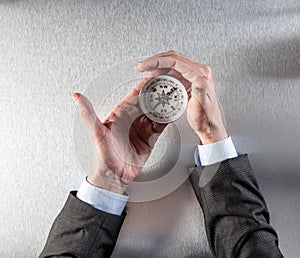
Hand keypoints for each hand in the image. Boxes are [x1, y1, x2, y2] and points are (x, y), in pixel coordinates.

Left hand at [73, 78, 165, 193]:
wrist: (113, 175)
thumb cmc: (102, 155)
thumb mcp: (95, 133)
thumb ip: (88, 114)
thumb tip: (77, 97)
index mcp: (120, 114)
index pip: (134, 96)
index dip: (144, 87)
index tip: (153, 79)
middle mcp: (132, 119)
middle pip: (148, 102)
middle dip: (158, 94)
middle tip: (169, 87)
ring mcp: (142, 128)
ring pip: (156, 113)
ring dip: (164, 106)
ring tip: (174, 98)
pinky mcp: (149, 138)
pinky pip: (160, 126)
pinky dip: (167, 120)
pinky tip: (173, 115)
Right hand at [135, 50, 227, 143]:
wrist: (209, 126)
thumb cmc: (206, 118)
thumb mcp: (201, 105)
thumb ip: (200, 90)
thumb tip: (198, 79)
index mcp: (201, 75)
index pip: (176, 61)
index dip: (158, 61)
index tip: (146, 65)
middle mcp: (199, 72)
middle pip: (173, 58)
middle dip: (155, 61)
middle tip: (142, 67)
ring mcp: (194, 75)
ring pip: (172, 63)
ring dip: (157, 66)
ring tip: (146, 71)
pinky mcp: (190, 80)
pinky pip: (173, 71)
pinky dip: (162, 72)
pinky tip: (154, 77)